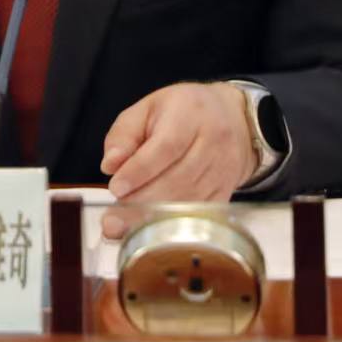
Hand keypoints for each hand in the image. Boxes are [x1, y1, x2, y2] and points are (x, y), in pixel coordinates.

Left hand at [98, 82, 253, 238]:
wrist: (231, 119)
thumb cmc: (181, 112)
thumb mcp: (147, 109)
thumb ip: (124, 134)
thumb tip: (110, 164)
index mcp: (190, 113)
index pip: (166, 146)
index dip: (140, 170)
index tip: (116, 187)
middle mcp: (213, 141)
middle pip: (177, 179)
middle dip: (142, 200)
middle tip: (114, 213)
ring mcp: (223, 170)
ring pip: (188, 201)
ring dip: (153, 217)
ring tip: (125, 223)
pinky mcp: (226, 193)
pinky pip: (199, 216)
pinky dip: (172, 226)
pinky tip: (150, 232)